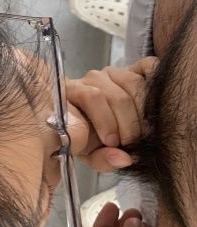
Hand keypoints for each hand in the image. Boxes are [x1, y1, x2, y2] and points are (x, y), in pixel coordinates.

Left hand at [66, 56, 158, 170]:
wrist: (91, 126)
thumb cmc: (87, 139)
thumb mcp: (89, 154)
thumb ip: (101, 159)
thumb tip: (124, 158)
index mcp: (72, 93)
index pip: (91, 97)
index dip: (105, 121)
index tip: (113, 143)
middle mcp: (91, 79)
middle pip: (115, 95)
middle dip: (127, 123)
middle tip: (132, 142)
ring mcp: (112, 72)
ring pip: (132, 83)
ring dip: (142, 111)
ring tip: (143, 131)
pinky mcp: (131, 69)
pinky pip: (147, 67)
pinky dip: (154, 82)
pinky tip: (154, 105)